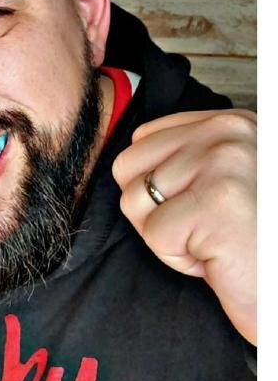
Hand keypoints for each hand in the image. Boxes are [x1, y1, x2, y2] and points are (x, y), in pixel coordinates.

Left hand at [112, 109, 255, 344]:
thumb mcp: (222, 178)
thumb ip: (183, 158)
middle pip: (128, 167)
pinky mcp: (215, 203)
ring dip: (167, 235)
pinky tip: (218, 257)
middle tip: (198, 228)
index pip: (142, 140)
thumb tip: (129, 164)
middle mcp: (226, 131)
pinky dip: (179, 258)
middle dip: (151, 208)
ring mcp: (221, 163)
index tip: (194, 204)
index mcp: (228, 122)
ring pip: (135, 201)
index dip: (153, 184)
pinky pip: (155, 234)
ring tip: (211, 241)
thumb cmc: (254, 239)